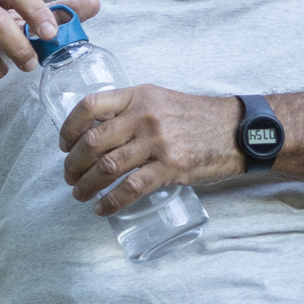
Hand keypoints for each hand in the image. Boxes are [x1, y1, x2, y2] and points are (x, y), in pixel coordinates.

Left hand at [60, 87, 243, 213]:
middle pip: (93, 141)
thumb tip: (95, 130)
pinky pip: (131, 188)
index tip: (63, 144)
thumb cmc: (197, 116)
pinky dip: (111, 201)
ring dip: (87, 184)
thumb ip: (129, 110)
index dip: (69, 127)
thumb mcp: (159, 99)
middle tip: (69, 175)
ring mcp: (157, 143)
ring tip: (79, 193)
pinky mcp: (171, 168)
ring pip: (107, 167)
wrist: (240, 130)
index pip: (89, 107)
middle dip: (73, 163)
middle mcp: (144, 117)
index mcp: (138, 96)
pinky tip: (101, 208)